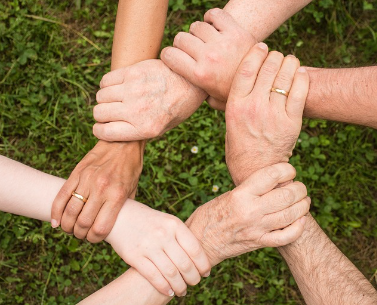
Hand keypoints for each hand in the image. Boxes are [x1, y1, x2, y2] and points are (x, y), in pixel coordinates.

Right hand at [51, 140, 143, 241]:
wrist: (123, 142)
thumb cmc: (131, 167)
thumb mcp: (133, 189)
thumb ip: (124, 207)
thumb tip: (117, 225)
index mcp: (117, 195)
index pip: (100, 228)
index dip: (94, 239)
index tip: (94, 239)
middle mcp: (101, 189)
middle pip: (83, 222)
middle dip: (80, 234)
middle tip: (81, 235)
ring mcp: (87, 180)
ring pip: (70, 211)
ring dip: (67, 225)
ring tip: (69, 228)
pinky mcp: (77, 172)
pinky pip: (61, 195)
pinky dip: (56, 211)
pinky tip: (56, 221)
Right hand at [93, 59, 206, 141]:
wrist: (191, 82)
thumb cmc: (177, 107)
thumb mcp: (163, 128)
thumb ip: (139, 132)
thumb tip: (113, 132)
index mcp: (145, 129)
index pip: (105, 132)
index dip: (100, 130)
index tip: (102, 127)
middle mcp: (137, 110)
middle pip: (99, 113)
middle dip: (102, 114)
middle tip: (111, 112)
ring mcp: (134, 90)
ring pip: (101, 96)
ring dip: (105, 99)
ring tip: (116, 98)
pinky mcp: (133, 72)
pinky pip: (106, 80)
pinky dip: (107, 84)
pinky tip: (118, 86)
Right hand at [106, 200, 210, 296]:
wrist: (120, 216)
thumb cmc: (149, 221)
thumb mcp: (167, 221)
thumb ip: (181, 236)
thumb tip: (199, 259)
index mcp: (174, 224)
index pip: (195, 249)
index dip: (203, 264)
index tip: (205, 273)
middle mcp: (163, 234)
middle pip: (185, 264)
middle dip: (193, 278)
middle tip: (195, 283)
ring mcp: (148, 246)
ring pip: (171, 273)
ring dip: (180, 286)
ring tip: (183, 291)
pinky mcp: (134, 256)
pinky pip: (154, 277)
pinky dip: (164, 287)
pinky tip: (169, 291)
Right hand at [161, 8, 255, 109]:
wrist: (264, 83)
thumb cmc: (235, 93)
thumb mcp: (214, 101)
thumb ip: (198, 96)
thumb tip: (186, 93)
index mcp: (199, 75)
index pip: (169, 55)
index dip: (168, 55)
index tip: (173, 58)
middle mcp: (208, 57)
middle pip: (181, 38)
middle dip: (182, 44)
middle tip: (191, 50)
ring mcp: (222, 43)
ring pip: (196, 26)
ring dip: (197, 32)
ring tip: (204, 41)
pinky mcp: (236, 31)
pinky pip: (215, 15)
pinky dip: (211, 17)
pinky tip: (213, 26)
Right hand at [186, 163, 309, 265]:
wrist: (200, 242)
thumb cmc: (210, 214)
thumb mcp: (228, 195)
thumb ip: (250, 189)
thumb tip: (274, 182)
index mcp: (240, 194)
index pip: (271, 175)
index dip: (287, 169)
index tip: (289, 170)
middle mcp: (250, 211)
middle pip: (286, 195)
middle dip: (299, 188)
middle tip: (300, 187)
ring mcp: (256, 228)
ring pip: (291, 215)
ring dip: (303, 205)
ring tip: (304, 200)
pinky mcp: (259, 243)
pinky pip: (286, 236)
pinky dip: (298, 228)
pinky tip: (301, 220)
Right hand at [225, 44, 308, 184]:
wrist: (256, 170)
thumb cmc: (239, 146)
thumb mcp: (228, 122)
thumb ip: (228, 102)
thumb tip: (221, 86)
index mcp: (235, 105)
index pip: (247, 68)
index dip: (256, 52)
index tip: (261, 46)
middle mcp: (254, 107)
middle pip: (268, 68)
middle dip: (274, 56)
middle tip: (277, 56)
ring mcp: (274, 114)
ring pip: (285, 76)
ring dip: (290, 63)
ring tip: (290, 62)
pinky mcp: (291, 122)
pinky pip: (300, 91)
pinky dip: (302, 77)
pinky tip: (300, 73)